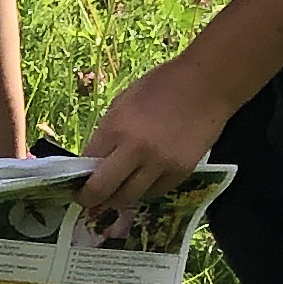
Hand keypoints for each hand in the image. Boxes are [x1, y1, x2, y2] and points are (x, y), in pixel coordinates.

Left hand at [77, 55, 236, 213]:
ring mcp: (161, 165)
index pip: (87, 168)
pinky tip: (141, 181)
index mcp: (116, 129)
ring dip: (118, 198)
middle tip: (88, 199)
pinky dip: (144, 191)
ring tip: (115, 191)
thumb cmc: (161, 86)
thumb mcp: (122, 104)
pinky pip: (155, 193)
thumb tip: (93, 163)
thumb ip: (107, 134)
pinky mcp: (181, 173)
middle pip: (104, 192)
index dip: (77, 181)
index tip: (75, 185)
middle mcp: (136, 152)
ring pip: (130, 199)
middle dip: (91, 199)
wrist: (207, 84)